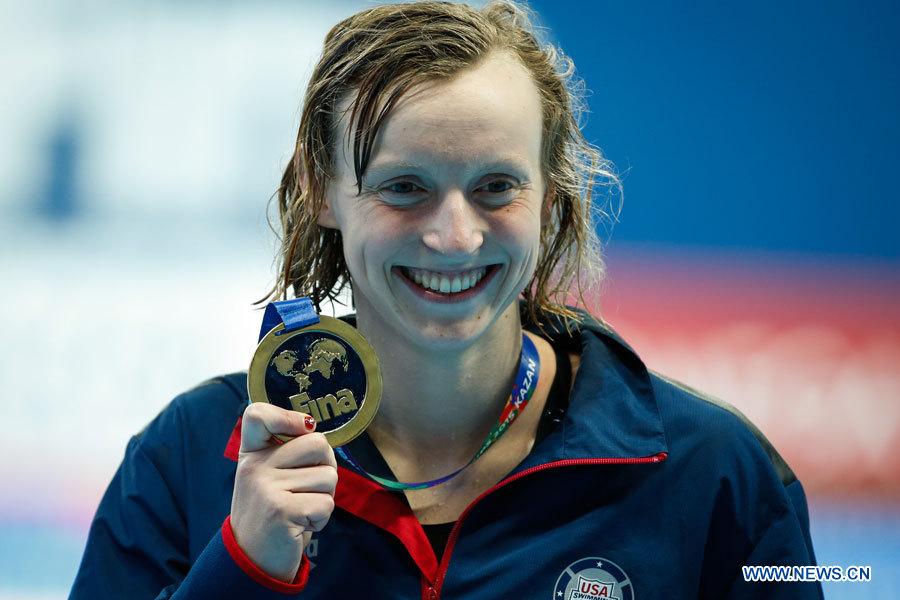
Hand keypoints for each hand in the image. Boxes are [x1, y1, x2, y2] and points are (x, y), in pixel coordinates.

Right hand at [230, 402, 336, 581]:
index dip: (287, 415)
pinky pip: (327, 503)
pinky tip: (301, 525)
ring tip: (301, 510)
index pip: (257, 414)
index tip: (304, 427)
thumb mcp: (270, 478)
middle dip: (326, 468)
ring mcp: (265, 487)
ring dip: (325, 497)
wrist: (253, 561)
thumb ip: (289, 454)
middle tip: (309, 489)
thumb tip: (318, 434)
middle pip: (318, 444)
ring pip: (329, 476)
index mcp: (251, 455)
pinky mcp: (281, 510)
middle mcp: (254, 467)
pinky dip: (322, 518)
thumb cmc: (273, 515)